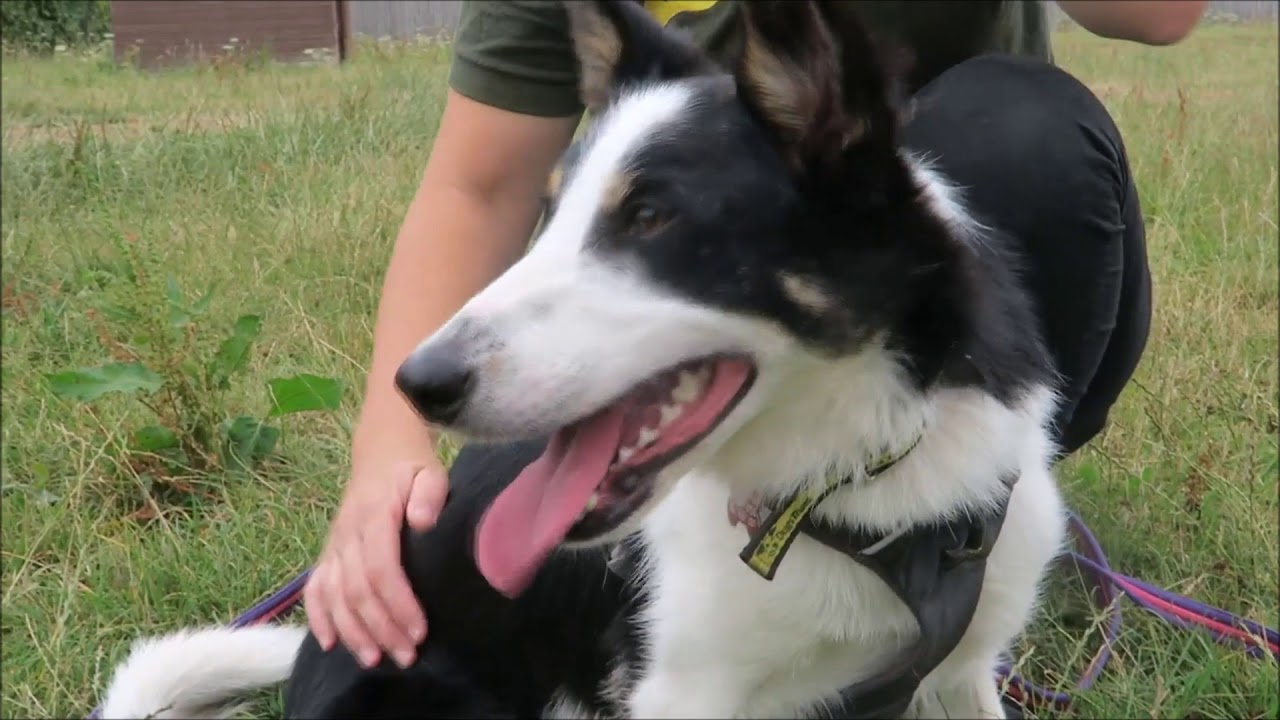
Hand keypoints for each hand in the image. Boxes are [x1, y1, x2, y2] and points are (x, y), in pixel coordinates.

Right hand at [304, 459, 446, 668]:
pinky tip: (330, 644)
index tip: (419, 631)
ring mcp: (334, 545)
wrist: (381, 450)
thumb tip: (421, 522)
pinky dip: (318, 617)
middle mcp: (347, 534)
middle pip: (358, 590)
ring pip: (335, 596)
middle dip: (381, 628)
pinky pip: (315, 588)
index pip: (381, 568)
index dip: (398, 604)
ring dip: (353, 632)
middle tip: (406, 657)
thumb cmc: (412, 467)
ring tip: (375, 660)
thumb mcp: (429, 472)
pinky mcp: (328, 553)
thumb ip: (428, 494)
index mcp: (374, 516)